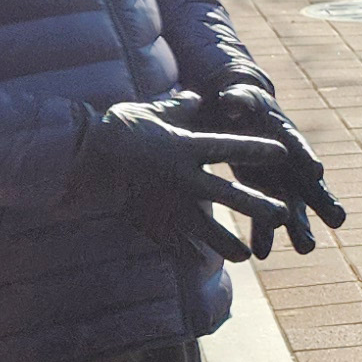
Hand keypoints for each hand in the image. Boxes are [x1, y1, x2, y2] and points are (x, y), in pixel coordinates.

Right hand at [72, 101, 298, 264]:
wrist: (79, 153)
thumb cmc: (119, 128)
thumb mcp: (153, 113)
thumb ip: (180, 109)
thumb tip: (196, 98)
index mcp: (184, 147)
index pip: (228, 148)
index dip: (256, 150)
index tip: (282, 152)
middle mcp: (179, 177)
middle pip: (224, 195)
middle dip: (254, 206)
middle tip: (280, 214)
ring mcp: (163, 200)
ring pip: (201, 227)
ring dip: (225, 242)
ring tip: (247, 255)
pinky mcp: (146, 216)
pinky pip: (169, 239)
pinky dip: (186, 252)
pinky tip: (201, 264)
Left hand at [200, 82, 346, 255]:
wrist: (235, 118)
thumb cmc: (240, 104)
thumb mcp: (239, 98)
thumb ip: (238, 101)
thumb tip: (232, 102)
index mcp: (286, 135)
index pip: (299, 147)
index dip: (307, 159)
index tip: (316, 172)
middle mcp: (290, 163)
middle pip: (309, 185)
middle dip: (322, 203)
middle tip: (337, 220)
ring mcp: (280, 182)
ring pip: (293, 208)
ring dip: (299, 228)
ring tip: (306, 248)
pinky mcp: (264, 195)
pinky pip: (265, 218)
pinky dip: (263, 235)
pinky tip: (261, 255)